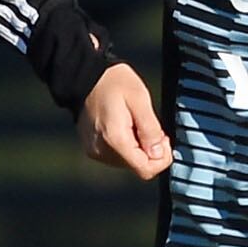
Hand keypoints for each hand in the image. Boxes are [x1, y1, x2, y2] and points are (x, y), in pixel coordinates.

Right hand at [77, 63, 170, 178]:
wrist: (85, 76)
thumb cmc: (113, 82)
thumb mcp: (140, 99)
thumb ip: (150, 128)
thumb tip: (158, 154)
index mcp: (114, 139)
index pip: (145, 169)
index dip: (161, 158)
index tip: (162, 138)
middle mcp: (102, 150)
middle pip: (137, 167)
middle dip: (150, 151)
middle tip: (149, 126)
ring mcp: (95, 151)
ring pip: (128, 163)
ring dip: (138, 148)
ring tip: (134, 123)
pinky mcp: (92, 149)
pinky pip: (116, 156)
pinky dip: (126, 146)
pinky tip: (124, 126)